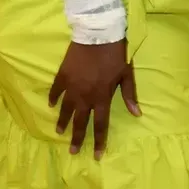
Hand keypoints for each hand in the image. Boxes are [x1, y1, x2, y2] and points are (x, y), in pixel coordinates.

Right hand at [48, 40, 139, 158]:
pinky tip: (52, 105)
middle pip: (80, 121)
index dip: (99, 141)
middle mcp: (85, 95)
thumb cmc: (116, 53)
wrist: (98, 33)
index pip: (100, 124)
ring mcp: (72, 86)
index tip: (96, 155)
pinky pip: (56, 90)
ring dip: (63, 121)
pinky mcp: (63, 74)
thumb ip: (129, 95)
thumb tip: (137, 114)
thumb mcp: (127, 74)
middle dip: (77, 138)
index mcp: (102, 97)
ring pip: (66, 109)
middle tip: (73, 151)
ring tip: (59, 132)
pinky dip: (54, 98)